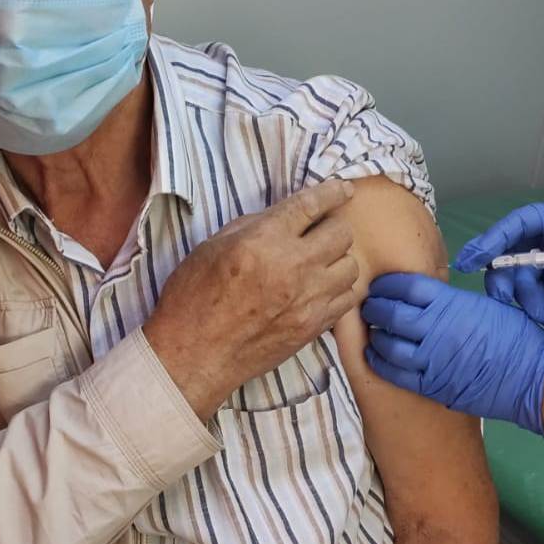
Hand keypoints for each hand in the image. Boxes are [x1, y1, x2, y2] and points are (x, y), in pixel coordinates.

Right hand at [145, 180, 359, 419]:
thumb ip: (253, 226)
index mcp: (264, 240)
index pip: (312, 205)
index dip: (333, 192)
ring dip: (338, 259)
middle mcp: (293, 267)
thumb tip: (284, 217)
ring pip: (350, 267)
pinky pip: (346, 299)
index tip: (344, 189)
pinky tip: (319, 289)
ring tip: (319, 263)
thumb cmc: (193, 299)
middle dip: (333, 226)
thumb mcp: (212, 246)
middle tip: (319, 231)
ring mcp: (308, 299)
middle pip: (342, 233)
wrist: (194, 355)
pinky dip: (337, 289)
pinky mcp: (313, 326)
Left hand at [362, 274, 543, 434]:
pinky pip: (394, 373)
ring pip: (388, 344)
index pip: (406, 286)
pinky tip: (374, 356)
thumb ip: (454, 302)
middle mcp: (436, 328)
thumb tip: (431, 299)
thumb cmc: (518, 338)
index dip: (387, 284)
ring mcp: (432, 359)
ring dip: (375, 336)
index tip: (379, 286)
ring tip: (374, 332)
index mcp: (452, 303)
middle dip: (374, 308)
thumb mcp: (486, 305)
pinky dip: (379, 362)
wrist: (534, 378)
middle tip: (369, 307)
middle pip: (390, 313)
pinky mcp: (432, 385)